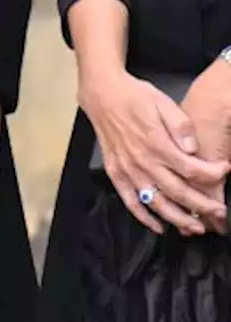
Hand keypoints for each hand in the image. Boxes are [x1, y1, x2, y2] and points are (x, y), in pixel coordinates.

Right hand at [80, 64, 228, 234]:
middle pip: (178, 192)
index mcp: (157, 143)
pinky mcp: (115, 172)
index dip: (213, 174)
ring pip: (156, 203)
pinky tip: (158, 225)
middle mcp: (142, 161)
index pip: (192, 169)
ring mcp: (128, 169)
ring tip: (195, 227)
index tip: (224, 171)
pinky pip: (130, 201)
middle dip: (202, 206)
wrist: (102, 95)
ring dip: (178, 219)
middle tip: (219, 212)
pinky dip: (144, 217)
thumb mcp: (164, 103)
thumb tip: (194, 148)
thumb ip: (181, 127)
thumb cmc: (134, 97)